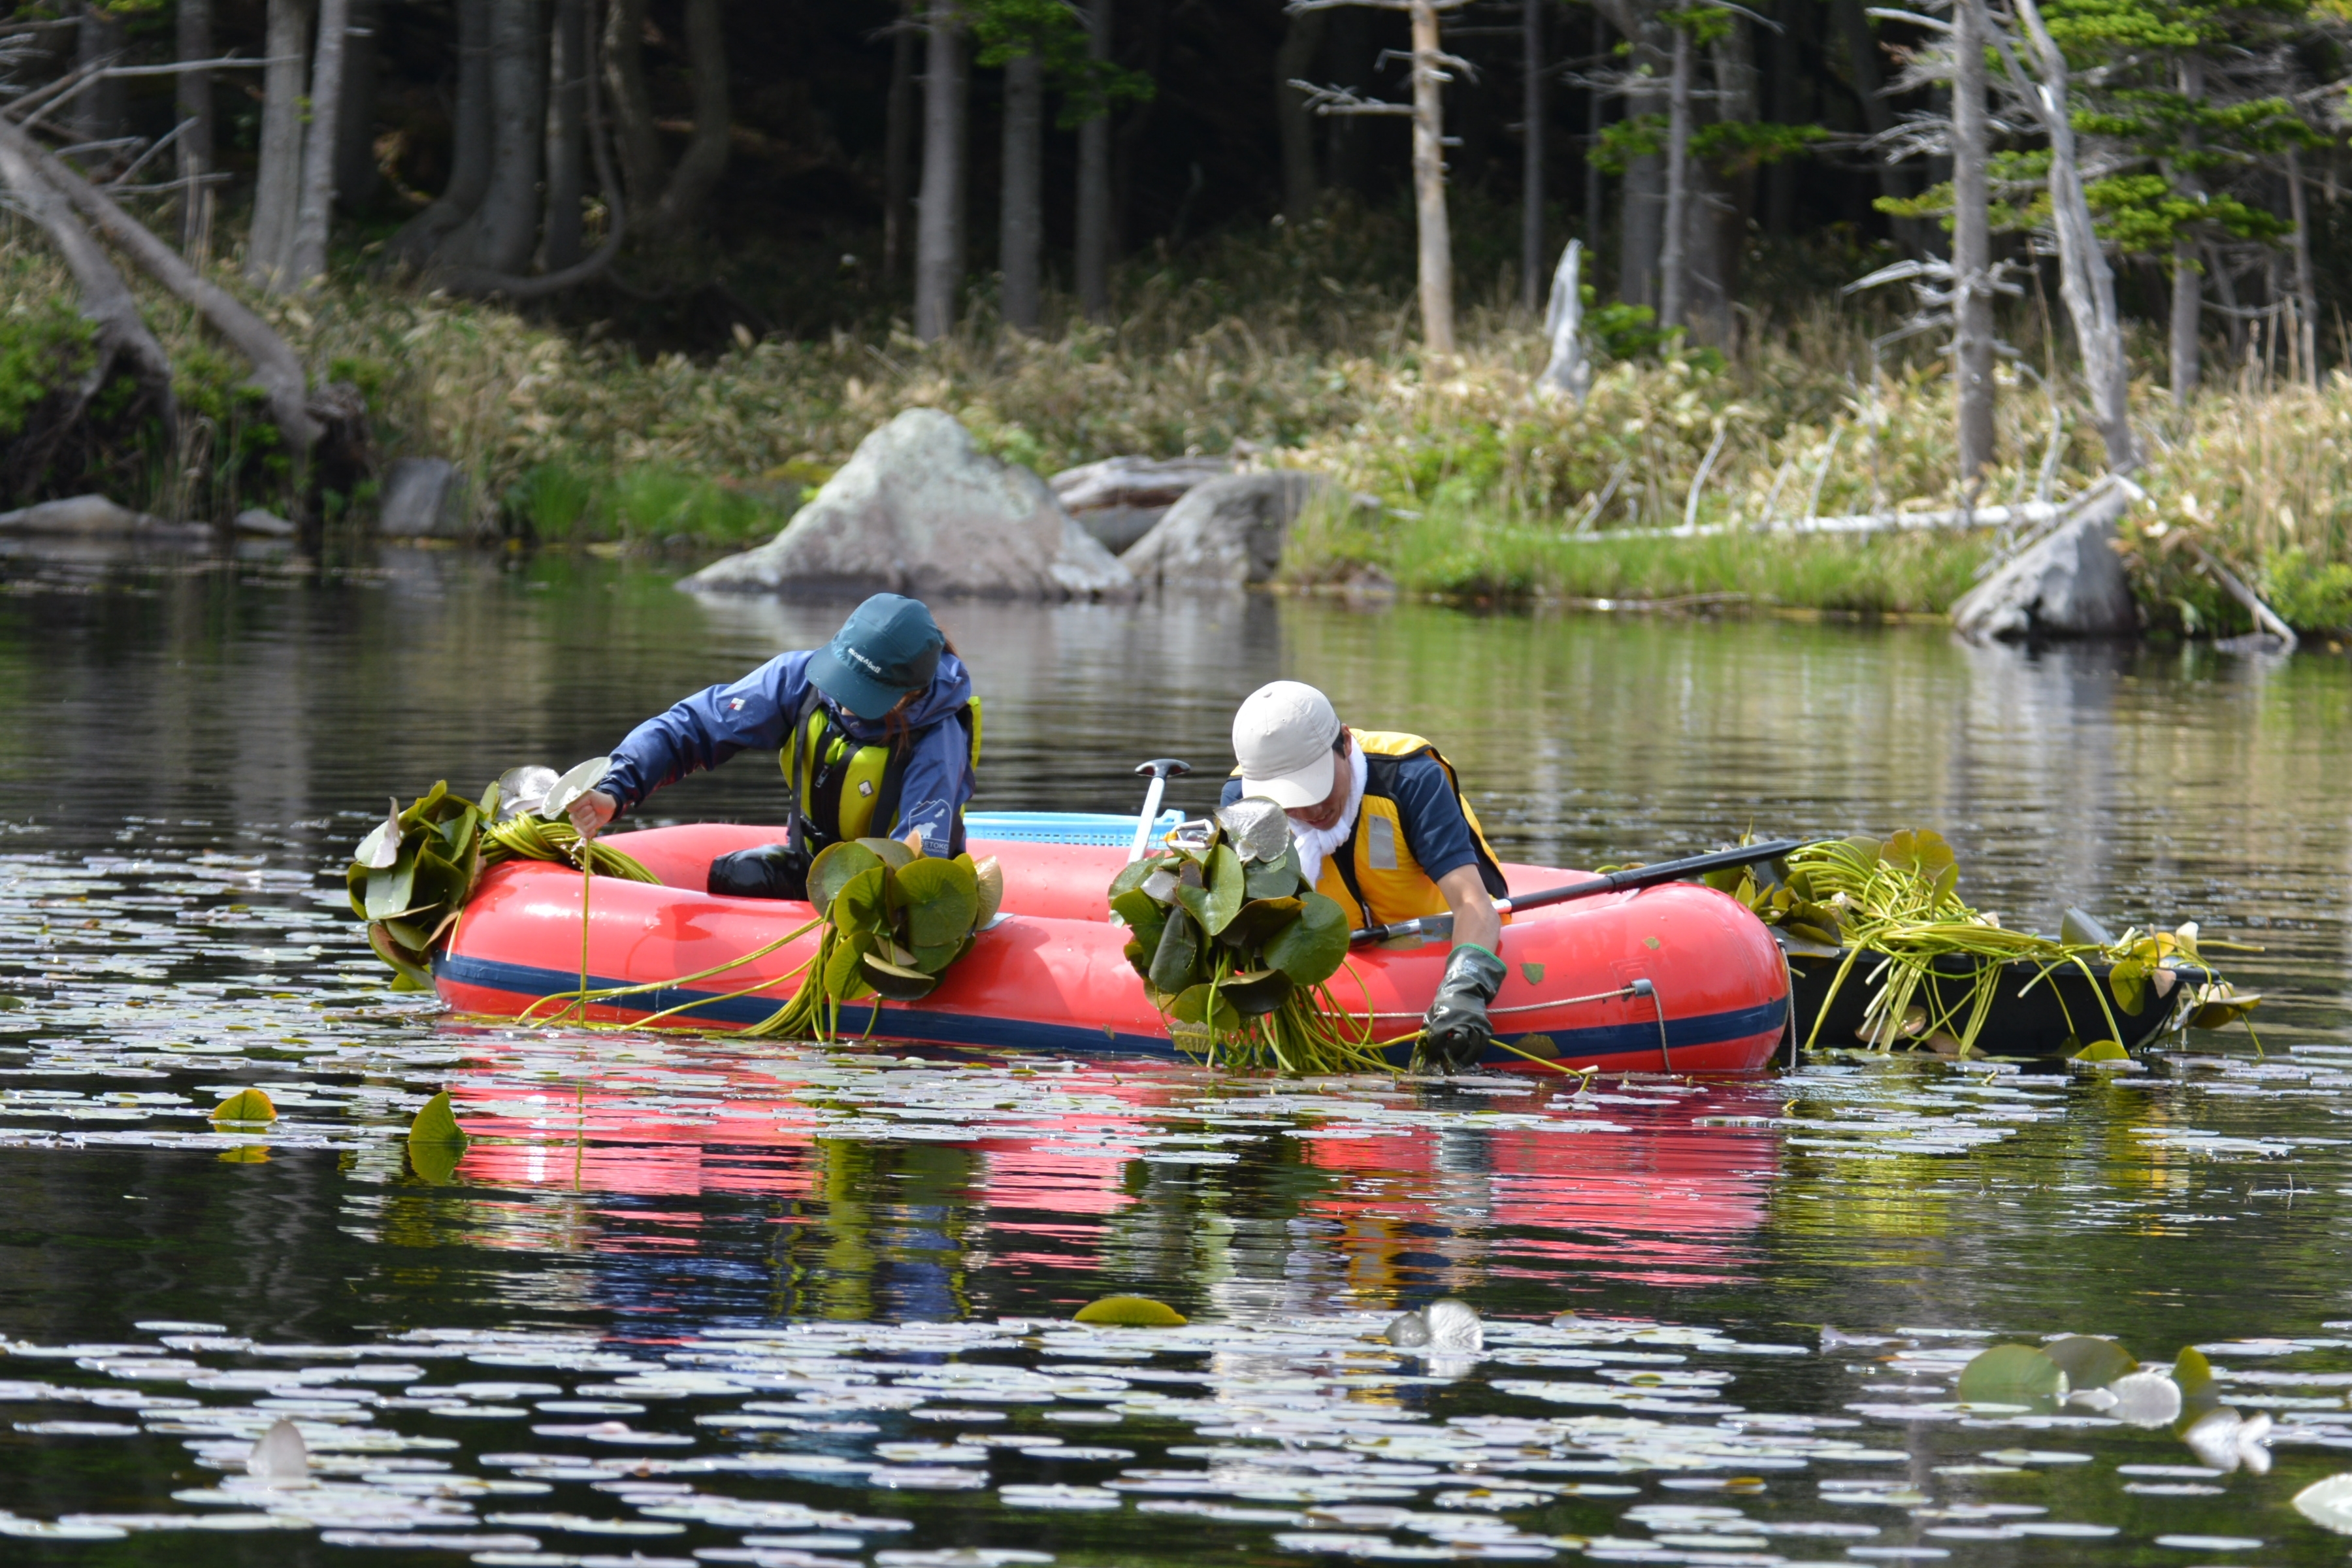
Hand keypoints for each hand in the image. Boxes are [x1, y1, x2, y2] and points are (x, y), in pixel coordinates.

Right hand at [568, 789, 616, 842]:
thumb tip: (568, 809)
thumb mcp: (590, 795)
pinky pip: (584, 835)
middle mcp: (573, 816)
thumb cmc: (599, 799)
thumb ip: (579, 800)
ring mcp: (577, 825)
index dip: (584, 809)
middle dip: (590, 815)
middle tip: (593, 810)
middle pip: (580, 820)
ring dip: (593, 822)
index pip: (572, 811)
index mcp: (572, 806)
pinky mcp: (583, 831)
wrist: (609, 807)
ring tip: (594, 816)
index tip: (589, 805)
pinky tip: (594, 828)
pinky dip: (591, 832)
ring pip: (584, 828)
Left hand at [1419, 943, 1505, 1073]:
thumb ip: (1428, 1028)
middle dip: (1453, 1055)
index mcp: (1446, 1017)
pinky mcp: (1486, 1027)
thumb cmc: (1446, 1004)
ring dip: (1467, 1058)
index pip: (1439, 1037)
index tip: (1433, 1057)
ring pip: (1474, 1046)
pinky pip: (1483, 1044)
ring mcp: (1476, 1024)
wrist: (1466, 991)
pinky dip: (1477, 1054)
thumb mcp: (1432, 1012)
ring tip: (1460, 1065)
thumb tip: (1422, 1046)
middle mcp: (1462, 1020)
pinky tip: (1471, 1059)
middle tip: (1449, 1062)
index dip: (1435, 1049)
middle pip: (1459, 1043)